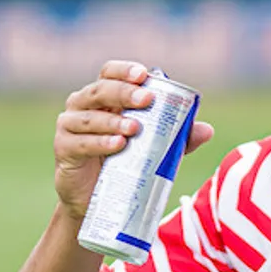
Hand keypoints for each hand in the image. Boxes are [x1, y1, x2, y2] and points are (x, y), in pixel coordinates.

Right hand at [54, 60, 215, 220]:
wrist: (96, 200)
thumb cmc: (124, 164)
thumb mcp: (154, 149)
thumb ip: (178, 139)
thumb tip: (207, 129)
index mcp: (104, 97)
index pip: (110, 73)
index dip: (124, 71)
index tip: (144, 76)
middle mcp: (83, 105)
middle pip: (99, 90)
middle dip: (124, 93)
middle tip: (146, 100)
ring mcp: (70, 126)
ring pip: (89, 116)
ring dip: (113, 121)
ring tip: (135, 129)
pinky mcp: (63, 149)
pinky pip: (80, 142)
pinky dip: (99, 142)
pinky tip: (117, 145)